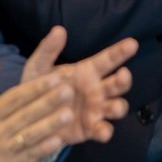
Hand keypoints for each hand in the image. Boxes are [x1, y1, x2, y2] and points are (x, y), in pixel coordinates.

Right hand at [0, 49, 74, 161]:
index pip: (14, 98)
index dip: (35, 87)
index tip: (54, 76)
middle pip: (25, 115)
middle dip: (47, 102)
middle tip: (68, 90)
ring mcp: (3, 152)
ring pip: (29, 136)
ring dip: (50, 126)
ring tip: (69, 114)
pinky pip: (29, 157)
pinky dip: (43, 149)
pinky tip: (59, 140)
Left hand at [21, 26, 135, 145]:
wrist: (28, 119)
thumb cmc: (38, 88)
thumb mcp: (38, 68)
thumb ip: (48, 50)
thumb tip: (58, 29)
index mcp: (87, 72)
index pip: (108, 59)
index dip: (120, 51)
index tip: (132, 43)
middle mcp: (96, 90)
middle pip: (118, 84)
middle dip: (124, 80)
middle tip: (123, 75)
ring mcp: (96, 110)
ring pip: (116, 107)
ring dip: (118, 107)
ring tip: (114, 107)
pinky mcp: (90, 129)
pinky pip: (103, 130)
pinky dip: (105, 131)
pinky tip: (102, 132)